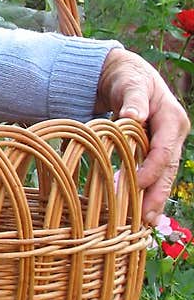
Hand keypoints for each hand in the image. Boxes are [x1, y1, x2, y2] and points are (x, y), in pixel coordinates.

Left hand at [95, 46, 189, 224]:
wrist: (126, 75)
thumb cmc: (127, 77)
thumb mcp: (130, 83)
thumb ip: (133, 100)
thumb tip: (133, 117)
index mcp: (173, 118)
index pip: (164, 150)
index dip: (150, 169)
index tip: (133, 184)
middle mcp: (174, 134)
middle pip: (168, 169)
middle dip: (157, 194)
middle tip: (145, 219)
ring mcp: (167, 143)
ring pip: (163, 175)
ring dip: (154, 199)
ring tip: (144, 223)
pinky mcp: (157, 151)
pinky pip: (155, 174)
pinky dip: (148, 191)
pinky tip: (141, 212)